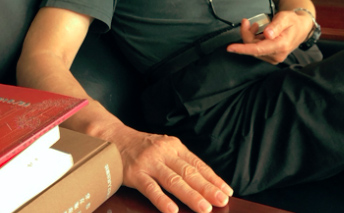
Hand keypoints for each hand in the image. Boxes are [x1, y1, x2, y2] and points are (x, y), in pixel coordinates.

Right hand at [114, 125, 232, 212]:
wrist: (115, 139)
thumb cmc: (143, 147)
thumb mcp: (165, 148)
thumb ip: (180, 161)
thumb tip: (203, 180)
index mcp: (175, 147)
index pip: (198, 164)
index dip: (213, 178)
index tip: (226, 190)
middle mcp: (165, 153)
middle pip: (189, 173)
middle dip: (207, 188)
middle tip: (221, 200)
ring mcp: (150, 163)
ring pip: (173, 181)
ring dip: (190, 195)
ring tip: (204, 208)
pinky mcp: (135, 173)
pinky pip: (150, 188)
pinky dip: (162, 200)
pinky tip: (172, 210)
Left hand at [226, 10, 312, 63]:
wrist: (301, 28)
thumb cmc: (293, 21)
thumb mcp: (286, 17)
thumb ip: (276, 25)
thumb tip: (267, 34)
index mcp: (281, 45)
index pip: (258, 49)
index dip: (243, 49)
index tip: (230, 48)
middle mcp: (277, 55)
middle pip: (252, 47)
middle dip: (246, 33)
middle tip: (246, 21)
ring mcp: (274, 57)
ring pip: (253, 48)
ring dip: (250, 36)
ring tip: (256, 25)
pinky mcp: (270, 57)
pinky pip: (256, 49)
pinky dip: (254, 40)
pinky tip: (259, 32)